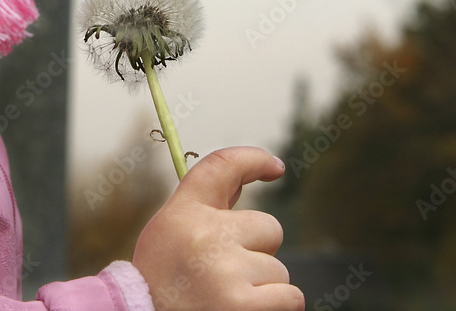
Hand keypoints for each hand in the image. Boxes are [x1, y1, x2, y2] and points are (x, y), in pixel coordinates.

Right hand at [132, 147, 304, 310]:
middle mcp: (205, 235)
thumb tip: (252, 176)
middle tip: (224, 274)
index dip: (254, 159)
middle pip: (269, 228)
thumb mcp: (172, 233)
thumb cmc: (165, 280)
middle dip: (258, 252)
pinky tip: (243, 310)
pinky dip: (276, 307)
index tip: (274, 167)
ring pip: (278, 269)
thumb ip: (210, 209)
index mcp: (184, 213)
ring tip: (225, 299)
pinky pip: (290, 297)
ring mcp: (226, 271)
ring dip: (262, 287)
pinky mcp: (243, 306)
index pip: (222, 165)